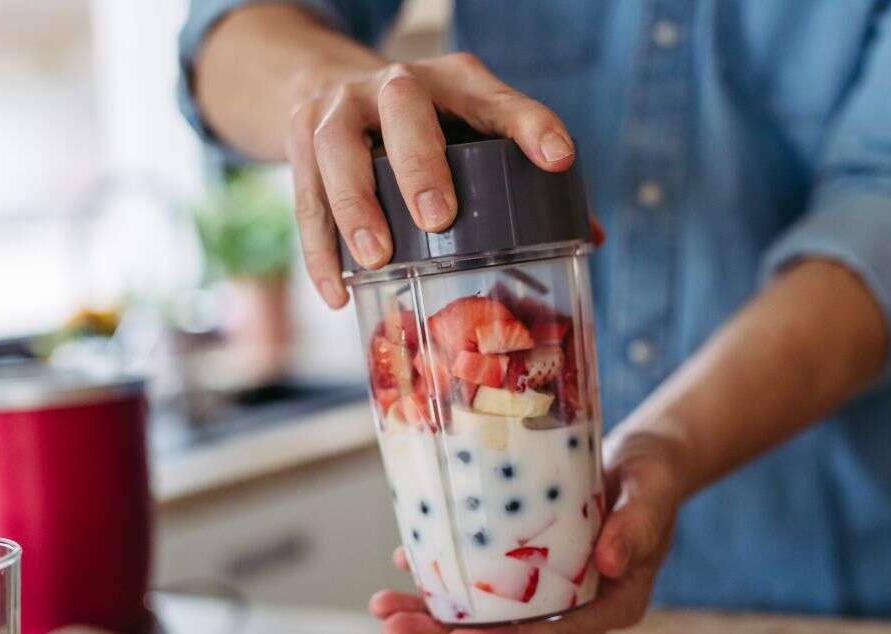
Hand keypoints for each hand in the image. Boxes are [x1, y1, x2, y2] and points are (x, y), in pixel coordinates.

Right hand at [285, 52, 577, 307]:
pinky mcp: (301, 139)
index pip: (498, 99)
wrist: (330, 86)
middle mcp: (396, 85)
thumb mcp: (473, 128)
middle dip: (420, 163)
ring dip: (356, 205)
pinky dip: (320, 248)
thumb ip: (523, 176)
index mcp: (455, 84)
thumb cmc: (426, 126)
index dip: (531, 125)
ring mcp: (341, 108)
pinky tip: (339, 291)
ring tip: (376, 258)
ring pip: (339, 149)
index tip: (559, 160)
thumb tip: (590, 238)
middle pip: (404, 108)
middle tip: (438, 218)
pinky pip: (304, 195)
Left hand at [369, 432, 683, 633]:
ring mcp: (547, 585)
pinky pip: (481, 574)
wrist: (644, 458)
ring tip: (381, 607)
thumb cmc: (654, 476)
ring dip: (431, 609)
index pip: (550, 633)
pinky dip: (445, 569)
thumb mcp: (651, 494)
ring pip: (484, 608)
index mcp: (610, 604)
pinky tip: (406, 561)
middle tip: (389, 629)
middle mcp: (573, 604)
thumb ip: (637, 526)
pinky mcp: (528, 560)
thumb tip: (612, 564)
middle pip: (504, 630)